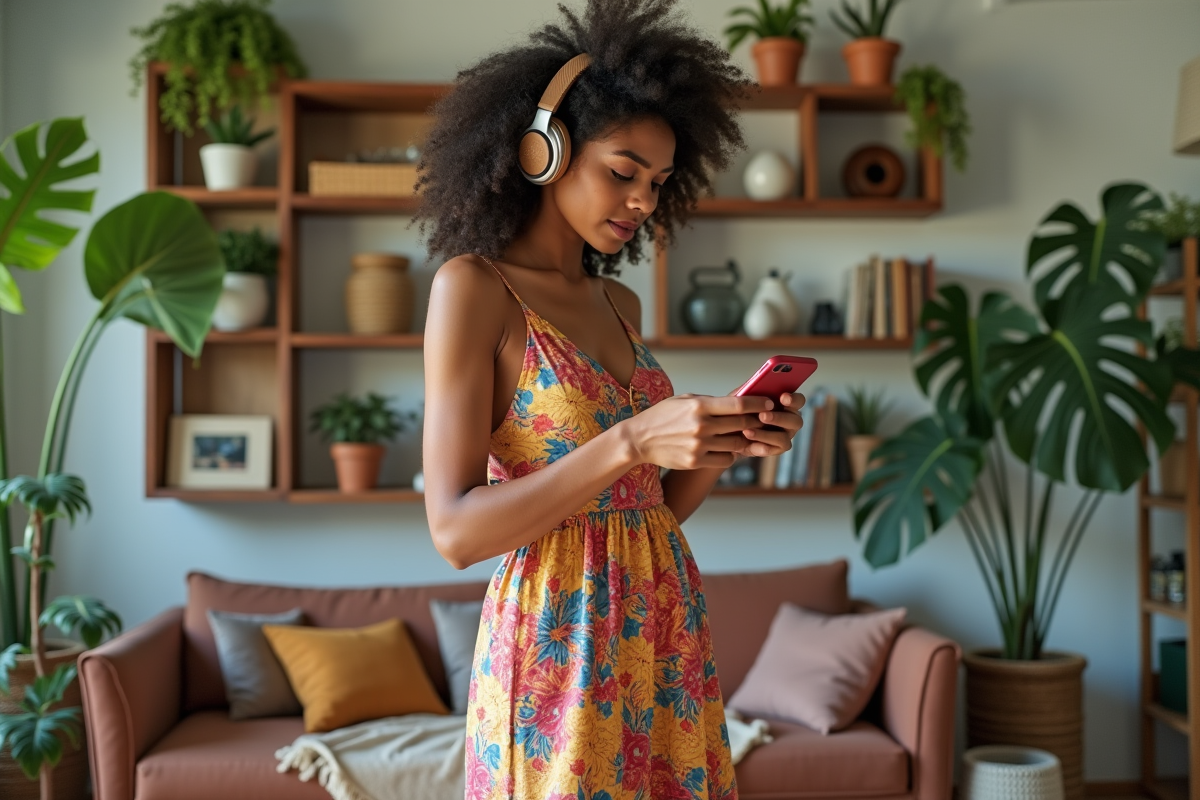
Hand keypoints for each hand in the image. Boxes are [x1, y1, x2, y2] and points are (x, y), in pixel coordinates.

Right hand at [622, 393, 773, 469]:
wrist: (639, 439)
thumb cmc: (663, 416)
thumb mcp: (684, 400)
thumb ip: (710, 402)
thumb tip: (738, 401)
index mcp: (700, 406)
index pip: (738, 404)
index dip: (758, 403)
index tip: (768, 403)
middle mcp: (701, 426)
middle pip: (742, 424)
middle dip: (757, 422)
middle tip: (765, 420)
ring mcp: (699, 445)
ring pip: (737, 444)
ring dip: (745, 440)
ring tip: (747, 435)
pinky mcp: (695, 461)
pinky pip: (725, 460)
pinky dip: (731, 455)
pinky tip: (728, 449)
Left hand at [735, 391, 805, 457]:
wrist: (731, 430)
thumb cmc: (741, 409)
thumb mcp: (742, 396)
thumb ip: (751, 389)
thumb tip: (756, 382)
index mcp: (787, 404)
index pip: (799, 401)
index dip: (794, 399)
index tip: (783, 397)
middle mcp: (791, 420)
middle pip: (796, 420)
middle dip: (779, 418)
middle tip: (762, 415)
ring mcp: (786, 436)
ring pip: (783, 437)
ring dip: (766, 434)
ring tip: (748, 431)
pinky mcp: (776, 449)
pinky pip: (773, 449)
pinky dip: (760, 444)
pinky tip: (748, 440)